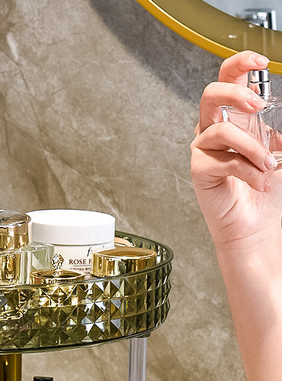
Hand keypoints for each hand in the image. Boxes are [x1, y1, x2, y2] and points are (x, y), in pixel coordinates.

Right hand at [191, 50, 281, 251]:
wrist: (258, 226)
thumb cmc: (267, 192)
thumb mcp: (281, 150)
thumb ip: (280, 128)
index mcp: (236, 119)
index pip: (229, 80)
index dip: (239, 64)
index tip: (260, 61)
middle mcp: (216, 131)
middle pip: (210, 94)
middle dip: (236, 94)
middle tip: (258, 107)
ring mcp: (206, 150)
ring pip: (220, 129)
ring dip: (251, 145)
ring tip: (268, 164)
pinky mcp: (201, 171)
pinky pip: (222, 160)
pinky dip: (246, 170)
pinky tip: (259, 181)